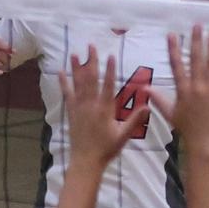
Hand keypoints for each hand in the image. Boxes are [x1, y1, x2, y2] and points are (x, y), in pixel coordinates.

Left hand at [62, 48, 143, 167]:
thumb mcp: (124, 135)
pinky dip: (64, 83)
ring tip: (75, 53)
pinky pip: (67, 95)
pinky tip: (61, 72)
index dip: (110, 70)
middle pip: (91, 79)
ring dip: (77, 68)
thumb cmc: (107, 149)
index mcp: (105, 109)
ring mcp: (80, 108)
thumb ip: (135, 119)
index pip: (109, 86)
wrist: (86, 161)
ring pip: (78, 84)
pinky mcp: (72, 113)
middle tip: (91, 46)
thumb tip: (148, 105)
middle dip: (92, 61)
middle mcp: (91, 105)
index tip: (111, 56)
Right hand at [165, 27, 208, 153]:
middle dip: (196, 40)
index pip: (176, 65)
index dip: (173, 49)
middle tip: (197, 25)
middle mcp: (197, 87)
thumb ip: (159, 99)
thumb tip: (144, 89)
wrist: (205, 143)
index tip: (172, 34)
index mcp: (183, 90)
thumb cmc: (187, 129)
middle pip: (196, 59)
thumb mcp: (170, 113)